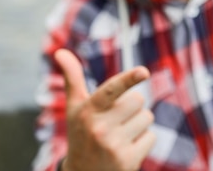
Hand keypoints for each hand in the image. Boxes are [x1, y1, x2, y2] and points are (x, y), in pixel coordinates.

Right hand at [55, 49, 155, 170]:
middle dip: (132, 107)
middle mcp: (99, 127)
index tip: (144, 71)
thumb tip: (61, 51)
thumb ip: (73, 79)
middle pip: (138, 100)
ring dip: (138, 125)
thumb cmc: (81, 133)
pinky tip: (126, 150)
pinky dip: (143, 142)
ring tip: (119, 136)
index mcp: (88, 110)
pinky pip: (151, 137)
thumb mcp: (75, 108)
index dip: (129, 79)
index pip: (112, 90)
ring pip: (147, 118)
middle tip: (116, 120)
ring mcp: (113, 145)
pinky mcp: (128, 160)